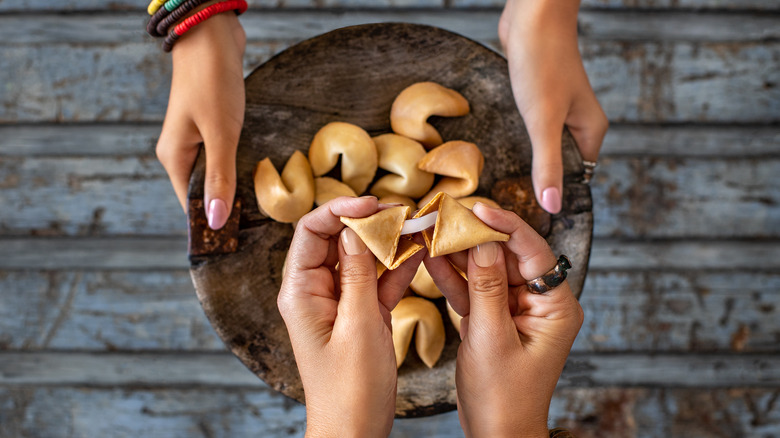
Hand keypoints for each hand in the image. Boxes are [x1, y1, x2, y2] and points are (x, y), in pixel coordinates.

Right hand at [155, 12, 245, 228]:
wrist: (212, 35)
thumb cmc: (213, 83)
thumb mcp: (220, 134)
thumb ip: (219, 178)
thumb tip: (216, 220)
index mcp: (174, 158)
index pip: (190, 205)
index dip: (211, 224)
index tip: (235, 247)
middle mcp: (180, 151)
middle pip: (201, 192)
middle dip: (225, 209)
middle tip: (256, 231)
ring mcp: (195, 137)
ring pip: (213, 174)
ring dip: (232, 188)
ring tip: (259, 210)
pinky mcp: (210, 124)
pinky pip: (221, 155)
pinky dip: (235, 167)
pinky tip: (254, 176)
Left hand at [277, 197, 422, 437]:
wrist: (354, 433)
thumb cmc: (350, 389)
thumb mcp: (358, 325)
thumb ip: (357, 273)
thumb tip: (356, 227)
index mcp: (301, 292)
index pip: (311, 232)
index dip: (340, 209)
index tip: (374, 201)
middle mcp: (316, 292)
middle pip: (337, 239)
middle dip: (369, 222)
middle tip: (403, 212)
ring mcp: (340, 303)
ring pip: (361, 258)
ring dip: (388, 242)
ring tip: (418, 226)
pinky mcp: (362, 315)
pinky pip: (377, 281)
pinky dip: (397, 267)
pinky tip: (420, 252)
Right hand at [424, 203, 582, 437]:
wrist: (496, 434)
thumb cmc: (503, 396)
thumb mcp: (491, 338)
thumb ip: (485, 287)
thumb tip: (481, 241)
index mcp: (556, 307)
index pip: (533, 252)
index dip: (505, 226)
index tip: (477, 208)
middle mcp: (540, 303)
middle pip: (507, 256)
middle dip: (476, 235)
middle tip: (446, 214)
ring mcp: (515, 310)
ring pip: (487, 270)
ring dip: (460, 253)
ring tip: (432, 229)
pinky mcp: (493, 319)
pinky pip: (474, 290)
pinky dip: (454, 278)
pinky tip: (432, 258)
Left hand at [499, 0, 607, 212]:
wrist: (532, 15)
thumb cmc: (543, 64)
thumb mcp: (544, 121)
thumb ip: (548, 165)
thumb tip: (553, 206)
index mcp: (590, 131)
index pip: (580, 178)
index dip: (559, 197)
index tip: (533, 217)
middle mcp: (578, 122)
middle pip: (562, 164)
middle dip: (540, 181)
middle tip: (510, 203)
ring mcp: (559, 109)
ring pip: (544, 146)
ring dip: (528, 160)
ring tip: (503, 183)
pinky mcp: (539, 97)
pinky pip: (530, 128)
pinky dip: (518, 139)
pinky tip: (501, 150)